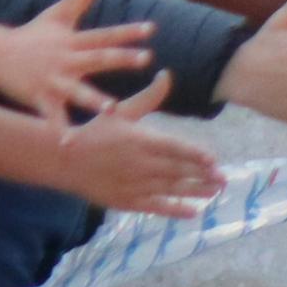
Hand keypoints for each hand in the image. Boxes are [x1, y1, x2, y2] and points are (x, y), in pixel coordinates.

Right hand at [0, 0, 156, 124]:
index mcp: (74, 42)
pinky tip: (68, 144)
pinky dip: (59, 130)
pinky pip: (52, 116)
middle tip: (143, 58)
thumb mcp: (57, 15)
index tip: (151, 28)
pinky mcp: (40, 97)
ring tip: (111, 109)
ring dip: (93, 99)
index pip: (105, 35)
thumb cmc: (32, 36)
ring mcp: (53, 80)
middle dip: (120, 58)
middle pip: (97, 58)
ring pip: (77, 91)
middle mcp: (67, 59)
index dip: (127, 31)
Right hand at [51, 77, 222, 218]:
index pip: (174, 148)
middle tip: (225, 179)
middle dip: (203, 175)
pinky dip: (175, 210)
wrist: (62, 159)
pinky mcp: (126, 201)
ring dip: (196, 191)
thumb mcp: (121, 111)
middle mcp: (140, 164)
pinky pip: (155, 207)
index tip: (213, 160)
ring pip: (171, 189)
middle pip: (177, 170)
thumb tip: (167, 74)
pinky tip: (193, 212)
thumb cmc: (95, 132)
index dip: (195, 155)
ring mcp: (133, 184)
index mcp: (140, 140)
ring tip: (216, 191)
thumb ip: (149, 97)